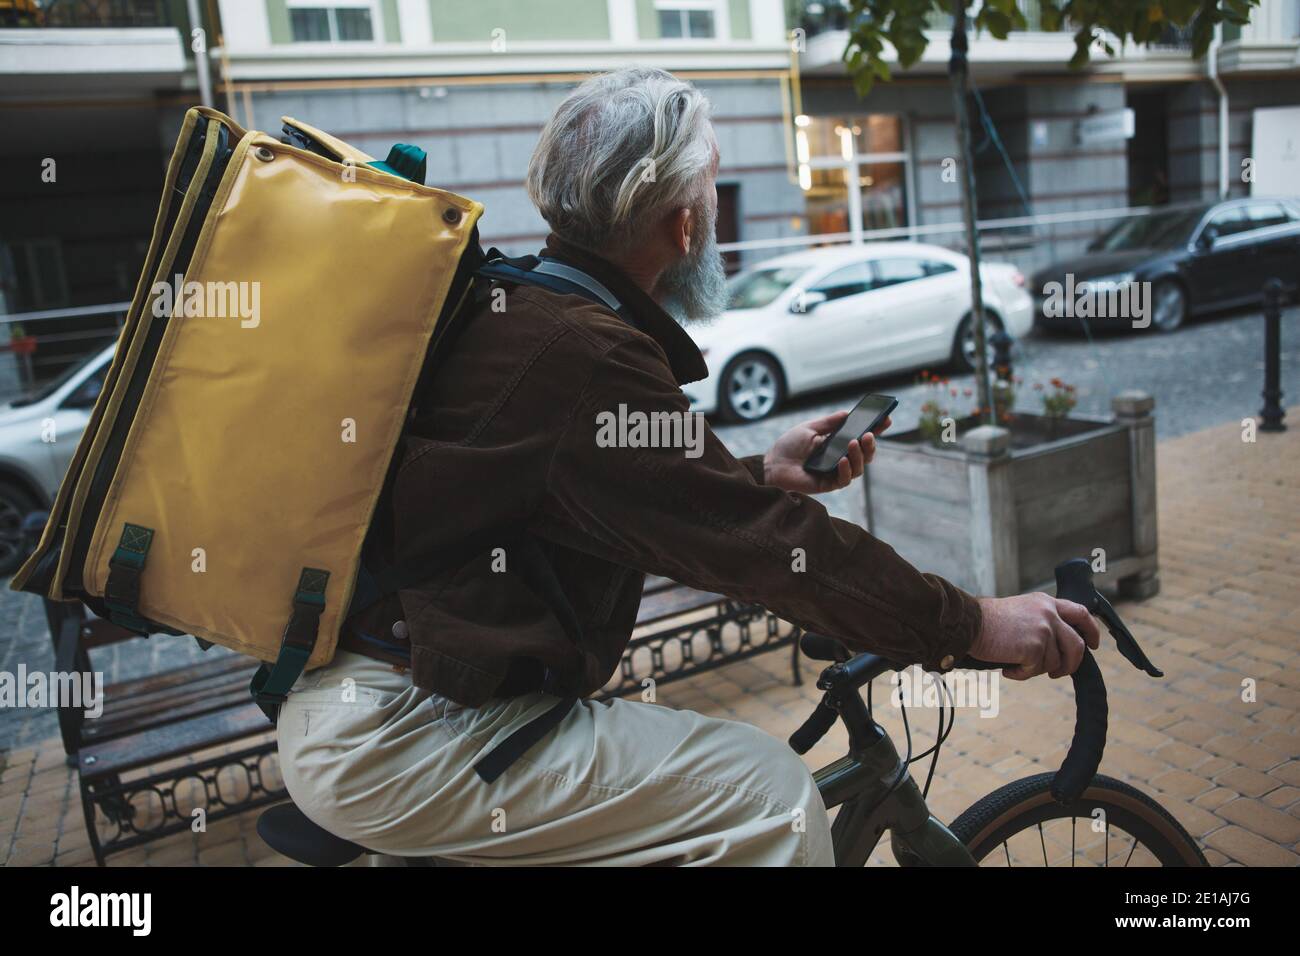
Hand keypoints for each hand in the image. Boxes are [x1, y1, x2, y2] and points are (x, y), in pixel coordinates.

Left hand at [763, 410, 890, 494]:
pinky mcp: (828, 485)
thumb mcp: (809, 428)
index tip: (886, 420)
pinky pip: (844, 479)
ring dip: (859, 455)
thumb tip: (847, 413)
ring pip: (858, 468)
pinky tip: (841, 459)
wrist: (771, 464)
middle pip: (865, 455)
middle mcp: (840, 459)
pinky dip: (846, 469)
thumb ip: (829, 423)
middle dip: (871, 444)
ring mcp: (835, 472)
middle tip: (869, 434)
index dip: (875, 430)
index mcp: (837, 444)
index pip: (861, 438)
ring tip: (854, 443)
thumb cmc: (788, 446)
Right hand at [969, 592, 1100, 679]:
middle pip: (1077, 645)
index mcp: (1046, 603)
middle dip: (1072, 663)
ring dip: (1036, 669)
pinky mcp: (1034, 647)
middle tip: (1059, 672)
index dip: (1091, 631)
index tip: (1093, 644)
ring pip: (1055, 662)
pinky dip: (1021, 674)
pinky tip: (1009, 669)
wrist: (970, 622)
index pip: (1081, 613)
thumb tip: (1057, 646)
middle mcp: (1049, 614)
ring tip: (1017, 666)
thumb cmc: (988, 620)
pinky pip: (1035, 670)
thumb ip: (1041, 621)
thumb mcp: (1021, 610)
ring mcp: (1043, 630)